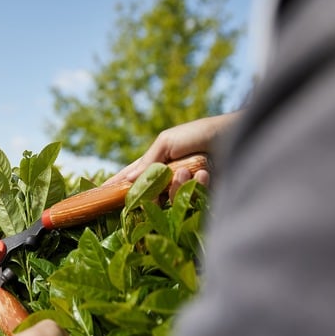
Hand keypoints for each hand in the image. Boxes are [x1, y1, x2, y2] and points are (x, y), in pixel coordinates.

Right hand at [105, 112, 240, 196]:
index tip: (98, 196)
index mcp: (156, 164)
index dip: (116, 187)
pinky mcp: (202, 199)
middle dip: (153, 190)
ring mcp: (185, 190)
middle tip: (168, 178)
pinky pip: (192, 202)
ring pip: (170, 202)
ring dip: (179, 185)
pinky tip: (207, 171)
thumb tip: (129, 180)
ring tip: (193, 168)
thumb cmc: (201, 133)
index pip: (131, 178)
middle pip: (148, 197)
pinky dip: (198, 186)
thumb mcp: (169, 141)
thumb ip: (149, 162)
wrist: (236, 135)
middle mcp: (168, 180)